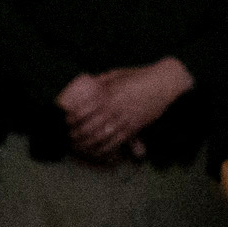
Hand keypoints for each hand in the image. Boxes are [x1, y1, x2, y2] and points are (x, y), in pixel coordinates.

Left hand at [56, 59, 190, 160]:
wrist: (163, 83)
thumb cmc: (139, 76)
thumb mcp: (116, 75)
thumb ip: (99, 82)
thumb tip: (83, 86)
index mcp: (106, 93)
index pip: (81, 110)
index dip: (69, 119)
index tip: (64, 122)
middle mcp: (113, 108)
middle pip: (88, 128)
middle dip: (75, 136)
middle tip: (68, 138)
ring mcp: (124, 120)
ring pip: (100, 138)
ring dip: (86, 145)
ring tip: (78, 147)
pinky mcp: (133, 128)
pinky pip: (116, 144)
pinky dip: (104, 151)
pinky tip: (96, 152)